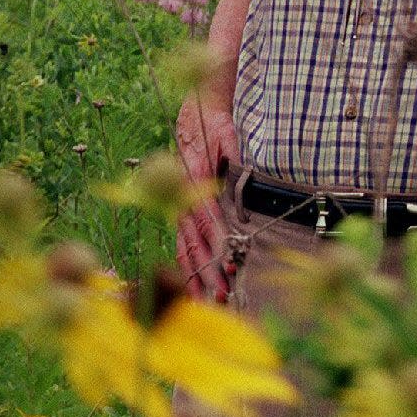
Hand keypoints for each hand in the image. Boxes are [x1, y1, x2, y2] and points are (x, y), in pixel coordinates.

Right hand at [176, 96, 238, 301]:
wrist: (193, 116)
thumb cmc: (212, 126)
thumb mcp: (226, 135)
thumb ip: (232, 158)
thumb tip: (239, 181)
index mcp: (192, 180)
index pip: (206, 218)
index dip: (217, 242)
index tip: (229, 263)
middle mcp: (181, 198)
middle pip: (193, 241)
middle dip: (208, 269)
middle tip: (222, 293)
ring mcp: (177, 207)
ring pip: (185, 247)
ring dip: (196, 275)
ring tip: (208, 300)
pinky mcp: (180, 213)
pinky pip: (183, 244)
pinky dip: (189, 266)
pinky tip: (194, 288)